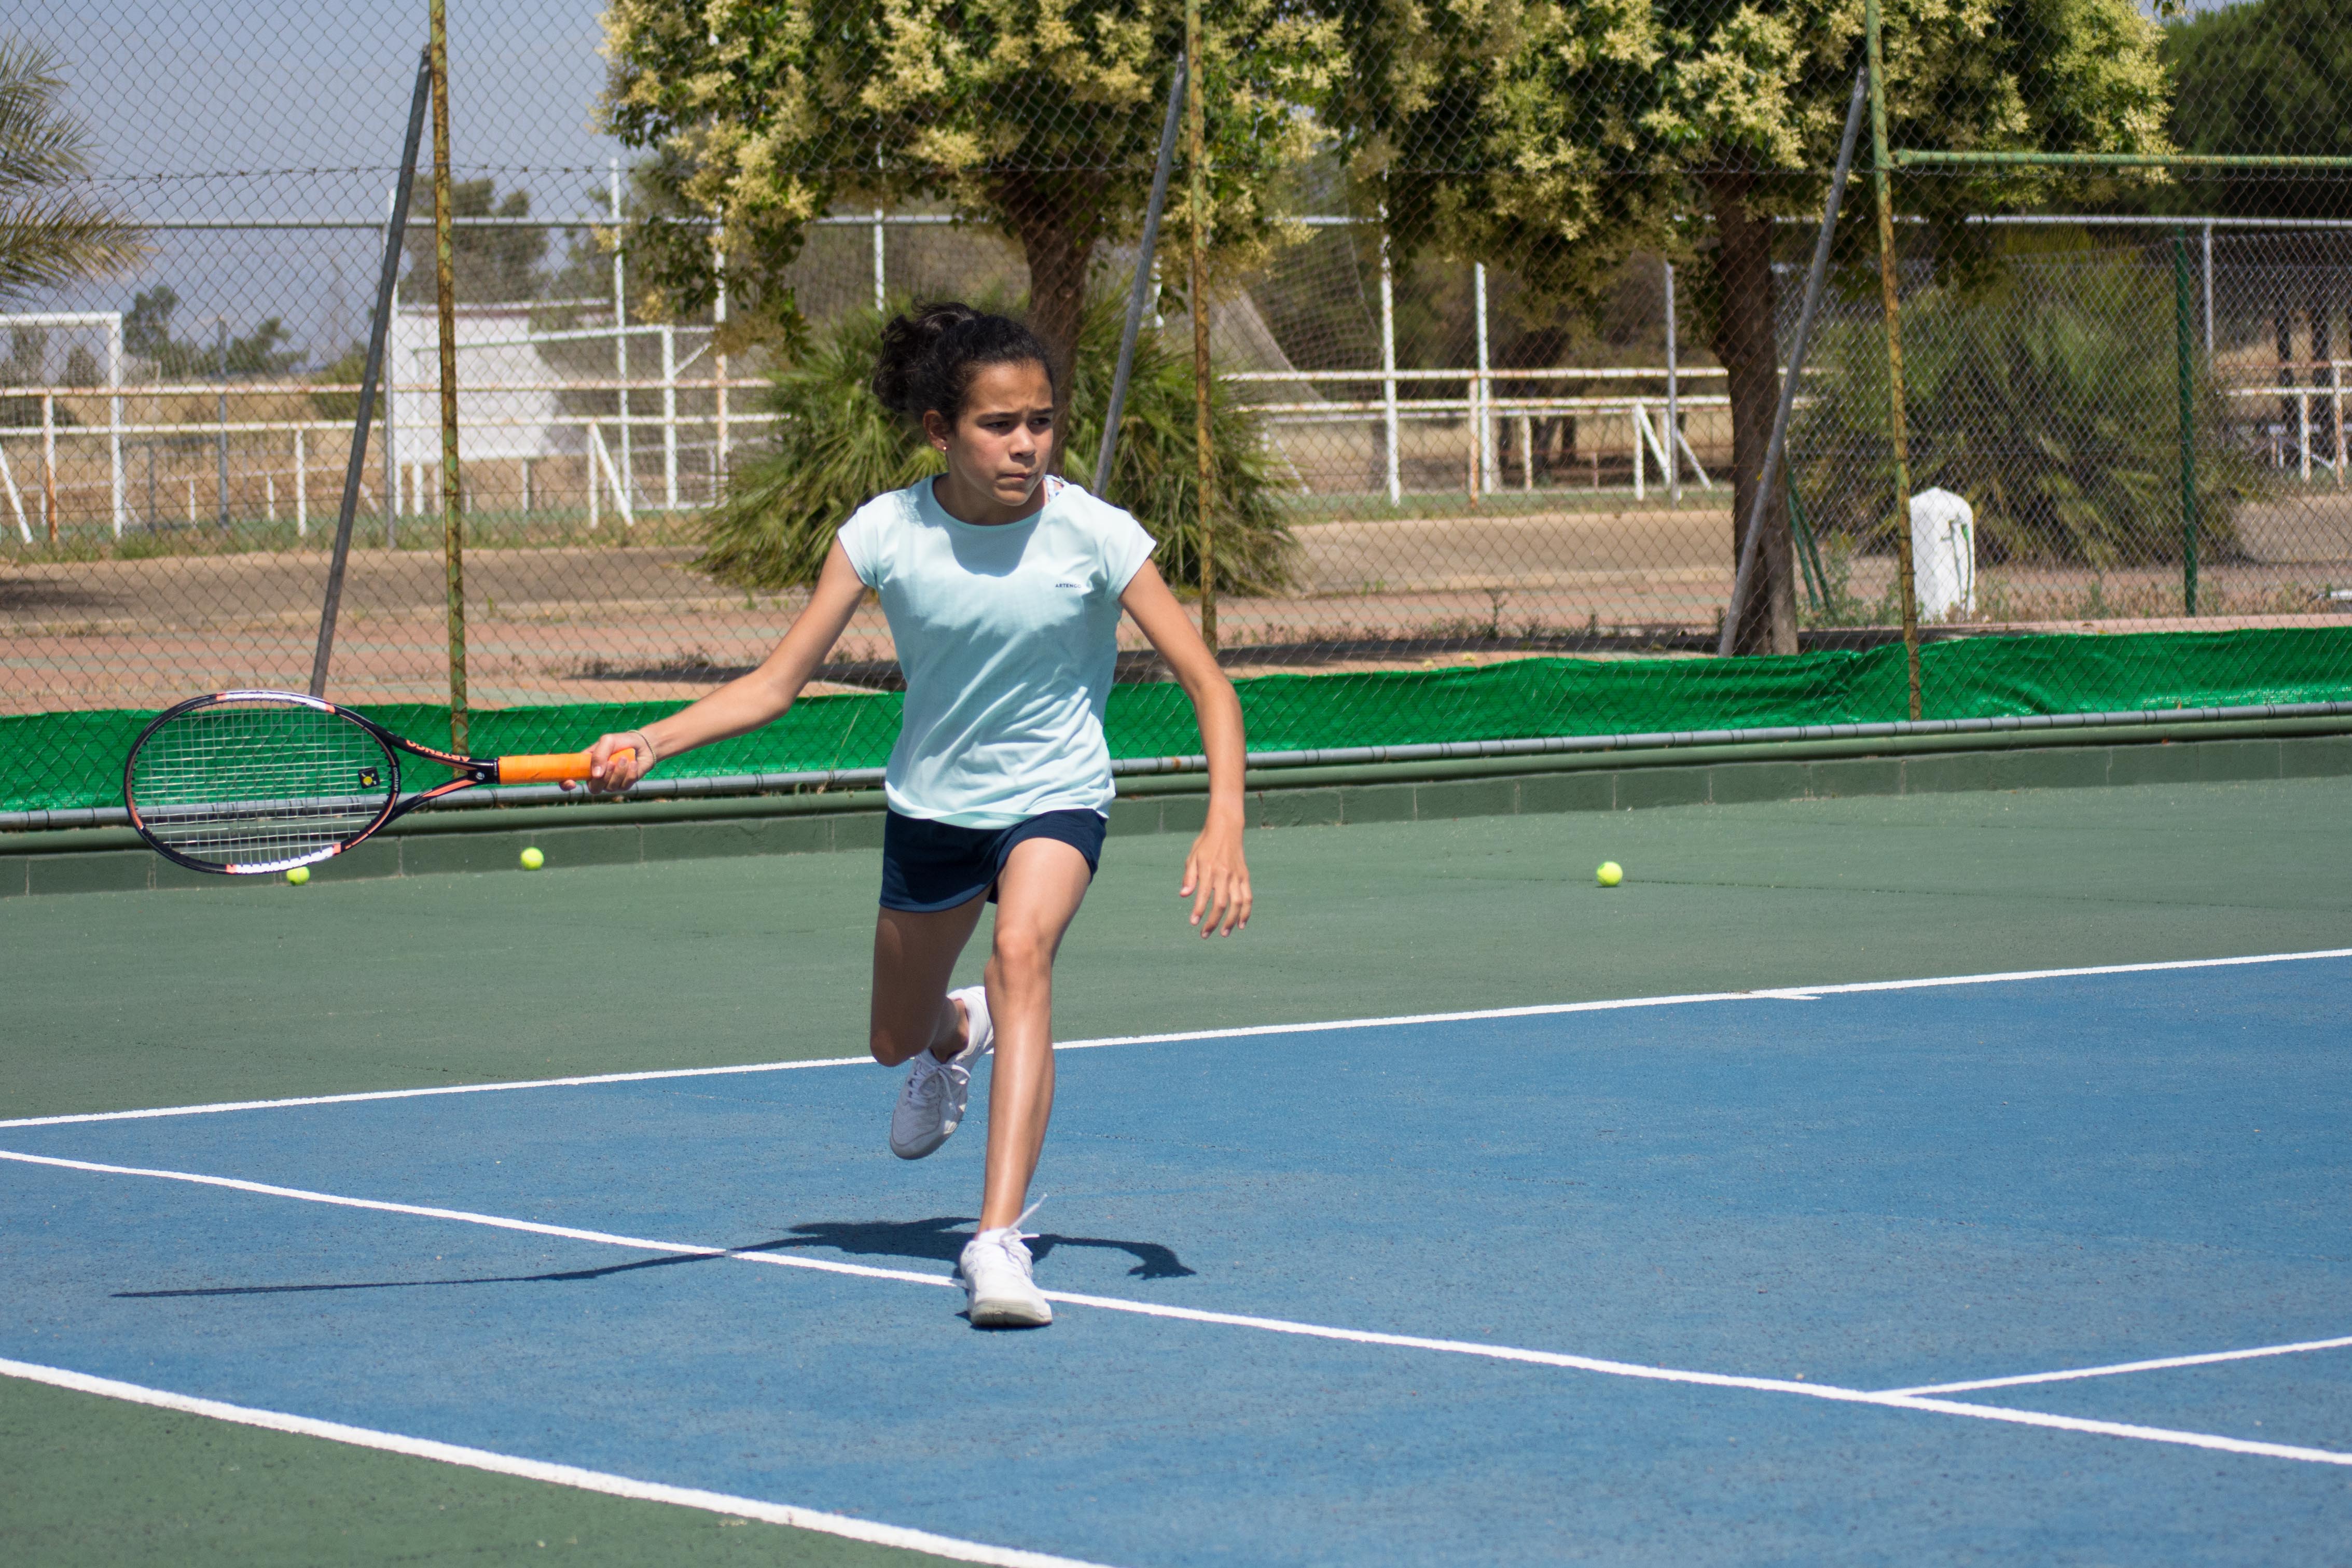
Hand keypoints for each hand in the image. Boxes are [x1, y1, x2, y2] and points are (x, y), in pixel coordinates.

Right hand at [568, 731, 651, 792]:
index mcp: (587, 765)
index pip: (571, 778)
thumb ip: (599, 755)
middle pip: (594, 788)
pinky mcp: (625, 785)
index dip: (566, 783)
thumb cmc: (620, 742)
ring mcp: (611, 783)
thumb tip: (596, 774)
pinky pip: (625, 785)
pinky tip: (633, 763)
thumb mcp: (607, 741)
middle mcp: (597, 777)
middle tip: (612, 762)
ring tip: (624, 758)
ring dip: (619, 772)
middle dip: (604, 776)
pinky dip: (630, 773)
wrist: (641, 744)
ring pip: (610, 787)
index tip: (571, 783)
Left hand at [1179, 817, 1250, 937]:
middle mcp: (1224, 874)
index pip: (1203, 895)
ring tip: (1224, 933)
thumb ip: (1189, 877)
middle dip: (1213, 921)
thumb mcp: (1193, 857)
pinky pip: (1248, 897)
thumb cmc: (1205, 844)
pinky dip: (1246, 912)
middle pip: (1221, 904)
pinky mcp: (1245, 876)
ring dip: (1231, 921)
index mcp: (1209, 869)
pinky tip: (1241, 924)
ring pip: (1237, 904)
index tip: (1194, 923)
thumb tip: (1184, 895)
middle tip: (1205, 934)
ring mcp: (1237, 876)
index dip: (1198, 911)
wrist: (1226, 828)